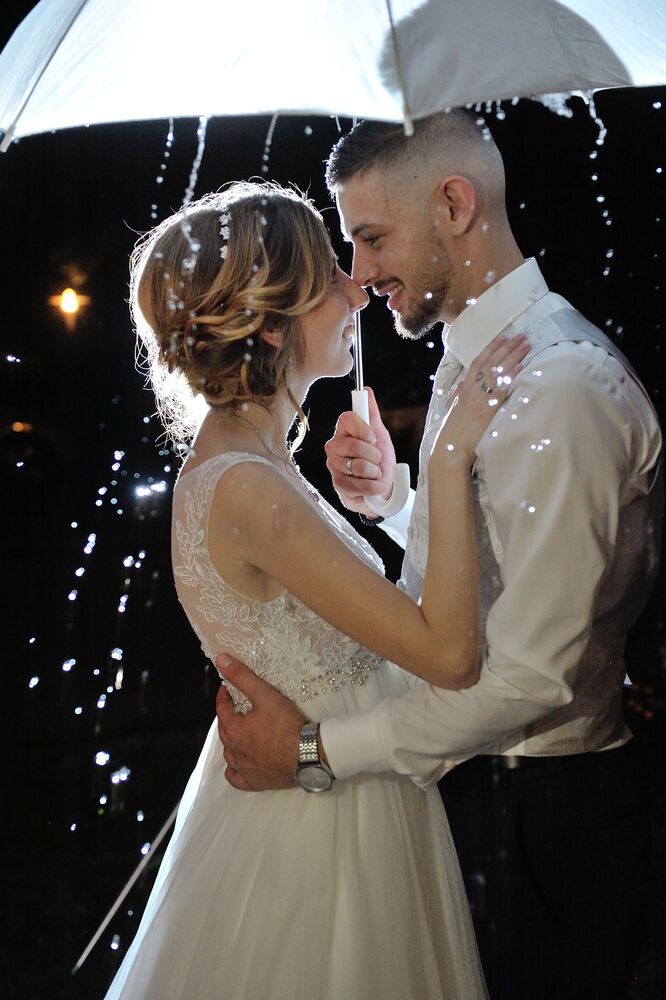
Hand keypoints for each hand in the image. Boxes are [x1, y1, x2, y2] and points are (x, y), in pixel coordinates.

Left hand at [215, 654, 306, 789]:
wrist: (308, 755)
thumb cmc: (286, 724)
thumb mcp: (265, 695)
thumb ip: (242, 677)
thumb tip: (220, 659)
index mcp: (235, 731)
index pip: (222, 711)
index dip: (223, 697)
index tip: (226, 688)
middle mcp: (235, 752)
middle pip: (225, 732)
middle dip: (227, 717)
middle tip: (235, 707)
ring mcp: (245, 770)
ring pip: (229, 755)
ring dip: (231, 742)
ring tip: (239, 732)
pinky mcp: (255, 783)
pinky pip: (236, 778)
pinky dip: (234, 770)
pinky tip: (239, 764)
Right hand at [325, 386, 396, 514]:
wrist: (385, 488)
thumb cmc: (380, 461)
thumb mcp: (380, 434)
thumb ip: (371, 413)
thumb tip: (366, 390)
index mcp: (343, 431)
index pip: (347, 418)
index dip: (363, 429)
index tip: (373, 439)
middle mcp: (334, 447)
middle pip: (354, 445)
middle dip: (374, 455)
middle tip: (376, 461)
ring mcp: (334, 467)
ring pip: (359, 466)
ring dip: (375, 473)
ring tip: (374, 474)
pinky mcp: (338, 486)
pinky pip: (359, 484)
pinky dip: (372, 487)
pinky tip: (371, 486)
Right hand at [434, 334, 529, 464]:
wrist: (450, 449)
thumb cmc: (452, 432)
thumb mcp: (452, 409)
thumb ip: (457, 395)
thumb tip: (462, 383)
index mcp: (464, 389)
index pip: (478, 362)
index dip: (491, 348)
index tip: (503, 338)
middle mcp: (472, 390)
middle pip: (491, 363)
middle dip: (507, 347)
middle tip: (521, 336)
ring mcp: (480, 399)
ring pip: (497, 371)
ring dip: (513, 356)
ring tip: (526, 345)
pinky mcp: (487, 410)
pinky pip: (501, 388)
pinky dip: (510, 376)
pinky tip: (520, 367)